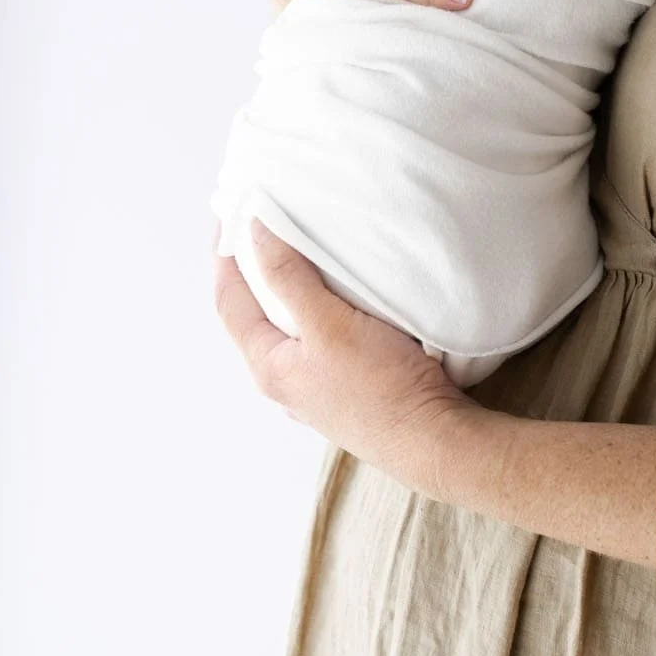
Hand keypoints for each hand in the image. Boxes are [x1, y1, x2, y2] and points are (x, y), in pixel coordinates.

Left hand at [212, 218, 473, 499]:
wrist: (431, 439)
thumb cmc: (380, 385)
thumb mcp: (329, 323)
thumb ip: (290, 277)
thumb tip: (257, 231)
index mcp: (269, 367)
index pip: (229, 302)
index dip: (225, 257)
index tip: (227, 216)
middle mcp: (285, 383)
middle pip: (255, 318)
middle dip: (255, 274)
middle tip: (263, 230)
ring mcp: (315, 391)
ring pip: (290, 331)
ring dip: (289, 294)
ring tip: (302, 257)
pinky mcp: (347, 392)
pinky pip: (320, 342)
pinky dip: (319, 312)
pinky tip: (341, 301)